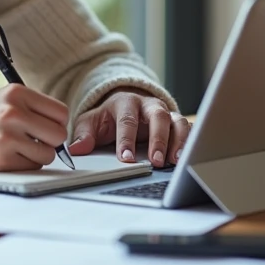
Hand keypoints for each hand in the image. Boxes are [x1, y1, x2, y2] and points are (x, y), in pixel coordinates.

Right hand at [0, 85, 69, 171]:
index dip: (58, 123)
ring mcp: (8, 137)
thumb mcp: (5, 98)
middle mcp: (14, 112)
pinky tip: (9, 155)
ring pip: (48, 155)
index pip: (61, 112)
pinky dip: (24, 164)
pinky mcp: (2, 160)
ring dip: (38, 155)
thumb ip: (33, 107)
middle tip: (37, 141)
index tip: (48, 128)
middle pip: (59, 135)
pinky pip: (31, 167)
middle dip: (51, 141)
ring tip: (20, 148)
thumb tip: (61, 127)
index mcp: (18, 93)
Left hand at [68, 89, 189, 167]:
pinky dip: (189, 142)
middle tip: (155, 161)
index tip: (125, 159)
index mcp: (125, 103)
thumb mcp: (91, 122)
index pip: (127, 120)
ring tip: (175, 161)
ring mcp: (165, 113)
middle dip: (158, 139)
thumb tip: (75, 149)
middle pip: (158, 117)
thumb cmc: (108, 118)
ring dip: (178, 141)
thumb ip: (84, 135)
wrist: (124, 106)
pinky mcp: (176, 122)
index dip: (127, 140)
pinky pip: (188, 129)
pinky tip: (186, 158)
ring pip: (177, 121)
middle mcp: (148, 105)